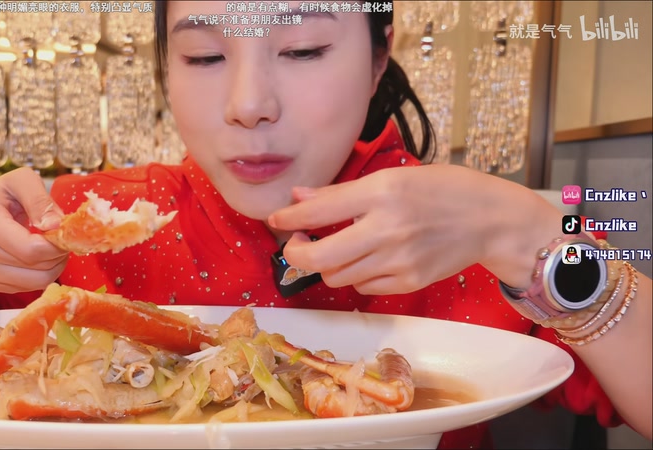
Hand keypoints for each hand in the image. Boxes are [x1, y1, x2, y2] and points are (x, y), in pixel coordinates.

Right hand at [0, 167, 68, 292]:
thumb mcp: (19, 181)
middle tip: (62, 239)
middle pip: (35, 266)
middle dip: (59, 254)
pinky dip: (43, 275)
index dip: (56, 245)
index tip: (64, 233)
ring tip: (54, 248)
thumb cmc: (1, 197)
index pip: (30, 249)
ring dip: (55, 267)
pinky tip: (41, 258)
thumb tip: (56, 225)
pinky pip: (29, 288)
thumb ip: (39, 199)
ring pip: (36, 281)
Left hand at [267, 164, 562, 293]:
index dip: (288, 218)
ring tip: (338, 248)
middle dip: (296, 253)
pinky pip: (362, 287)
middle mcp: (387, 228)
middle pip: (318, 257)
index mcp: (382, 192)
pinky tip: (367, 259)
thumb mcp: (394, 176)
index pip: (318, 211)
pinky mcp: (408, 282)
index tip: (277, 219)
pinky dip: (355, 275)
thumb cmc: (443, 190)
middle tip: (296, 244)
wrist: (492, 220)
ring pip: (336, 276)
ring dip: (328, 264)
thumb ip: (343, 192)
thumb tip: (299, 197)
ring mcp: (398, 260)